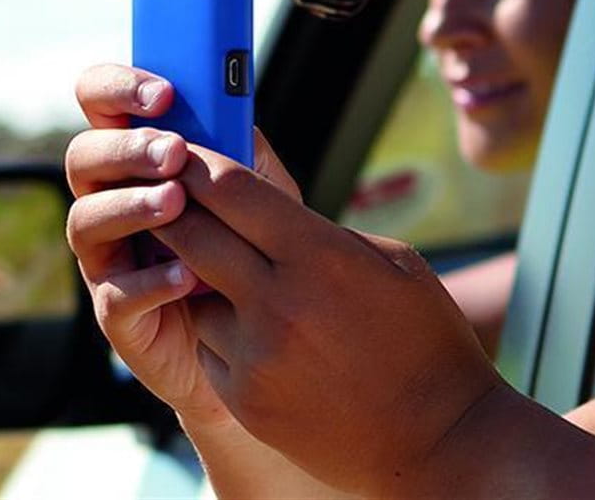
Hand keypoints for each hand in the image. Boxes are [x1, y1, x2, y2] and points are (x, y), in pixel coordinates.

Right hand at [64, 63, 299, 424]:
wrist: (257, 336)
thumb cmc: (250, 248)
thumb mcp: (261, 194)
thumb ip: (244, 154)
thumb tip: (237, 112)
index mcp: (138, 159)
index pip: (101, 105)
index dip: (118, 88)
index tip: (162, 92)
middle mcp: (109, 200)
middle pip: (84, 157)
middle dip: (126, 149)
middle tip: (172, 151)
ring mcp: (107, 257)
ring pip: (86, 220)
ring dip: (130, 205)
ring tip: (175, 203)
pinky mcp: (117, 313)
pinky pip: (115, 294)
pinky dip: (150, 281)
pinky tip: (187, 274)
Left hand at [163, 138, 506, 495]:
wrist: (436, 442)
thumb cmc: (428, 344)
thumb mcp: (396, 266)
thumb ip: (327, 235)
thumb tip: (275, 213)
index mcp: (321, 257)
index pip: (233, 191)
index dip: (197, 164)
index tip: (179, 152)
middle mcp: (278, 304)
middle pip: (192, 235)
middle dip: (171, 209)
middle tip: (158, 194)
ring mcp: (255, 356)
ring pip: (195, 295)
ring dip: (201, 280)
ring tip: (231, 278)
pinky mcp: (242, 399)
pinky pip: (209, 348)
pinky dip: (222, 334)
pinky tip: (258, 337)